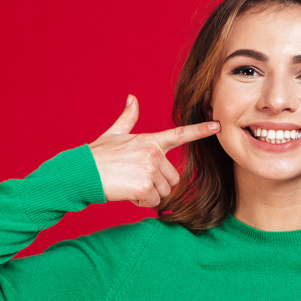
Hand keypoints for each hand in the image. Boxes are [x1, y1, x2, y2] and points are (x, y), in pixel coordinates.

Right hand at [89, 95, 220, 206]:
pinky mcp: (145, 186)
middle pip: (172, 178)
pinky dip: (141, 202)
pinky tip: (127, 193)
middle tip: (135, 178)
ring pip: (163, 191)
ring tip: (129, 184)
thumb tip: (132, 98)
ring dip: (148, 193)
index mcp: (150, 140)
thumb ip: (128, 118)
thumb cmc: (97, 155)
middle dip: (157, 183)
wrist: (82, 172)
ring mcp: (150, 170)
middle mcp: (154, 153)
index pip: (181, 134)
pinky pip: (154, 201)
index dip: (201, 130)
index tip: (217, 126)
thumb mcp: (114, 134)